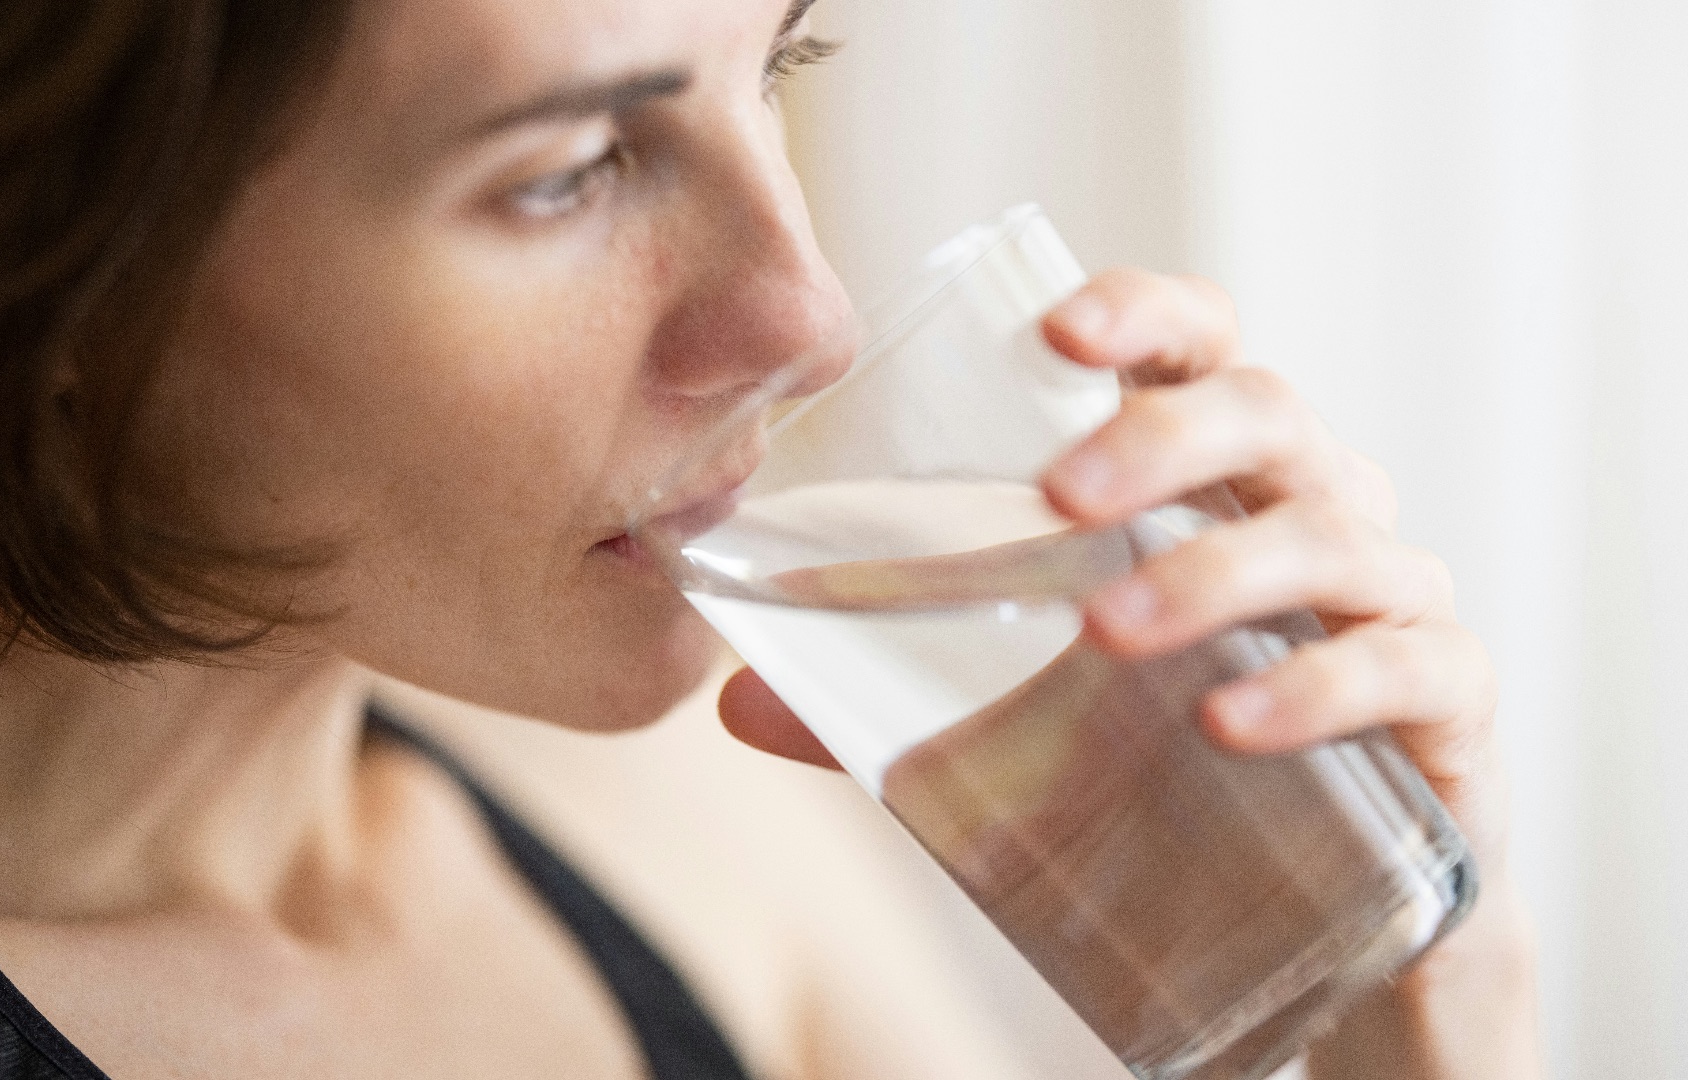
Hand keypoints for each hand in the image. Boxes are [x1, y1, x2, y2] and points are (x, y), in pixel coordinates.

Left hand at [718, 268, 1541, 1078]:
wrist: (1328, 916)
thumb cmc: (1170, 771)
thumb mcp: (1028, 726)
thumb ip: (892, 703)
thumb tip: (734, 702)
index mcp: (1213, 481)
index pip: (1196, 348)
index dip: (1141, 314)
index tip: (1056, 329)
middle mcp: (1313, 509)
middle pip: (1268, 411)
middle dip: (1163, 438)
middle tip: (1061, 498)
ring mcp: (1390, 598)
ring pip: (1330, 533)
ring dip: (1217, 570)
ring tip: (1111, 631)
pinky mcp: (1446, 703)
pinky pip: (1405, 666)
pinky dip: (1317, 685)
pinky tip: (1231, 722)